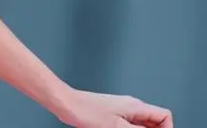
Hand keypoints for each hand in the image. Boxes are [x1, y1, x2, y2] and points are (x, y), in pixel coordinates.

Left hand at [58, 89, 172, 126]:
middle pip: (153, 123)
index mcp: (136, 106)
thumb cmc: (85, 111)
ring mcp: (121, 110)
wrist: (64, 103)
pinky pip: (127, 125)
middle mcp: (130, 107)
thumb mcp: (117, 127)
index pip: (164, 116)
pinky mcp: (111, 115)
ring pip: (139, 125)